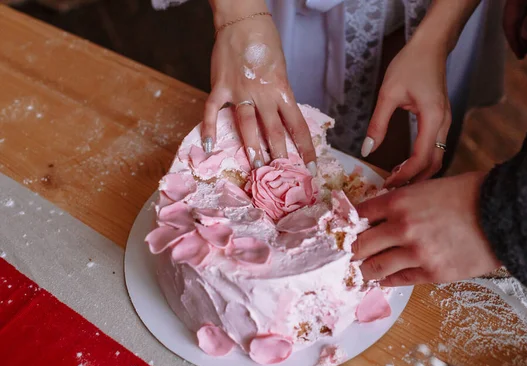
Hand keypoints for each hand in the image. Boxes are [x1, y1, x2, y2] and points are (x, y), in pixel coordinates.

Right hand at [203, 9, 316, 172]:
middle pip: (274, 130)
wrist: (243, 21)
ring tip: (254, 166)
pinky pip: (213, 111)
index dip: (305, 148)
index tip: (310, 166)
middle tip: (282, 175)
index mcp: (282, 90)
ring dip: (251, 147)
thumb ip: (279, 95)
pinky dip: (209, 128)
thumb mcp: (281, 71)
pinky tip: (208, 146)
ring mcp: (240, 91)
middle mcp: (263, 94)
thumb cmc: (266, 44)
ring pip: (247, 125)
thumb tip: (279, 118)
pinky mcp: (220, 86)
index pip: (298, 125)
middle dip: (280, 155)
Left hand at [352, 172, 500, 285]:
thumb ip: (400, 202)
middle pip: (359, 245)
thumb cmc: (467, 195)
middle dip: (353, 249)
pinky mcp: (432, 274)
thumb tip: (378, 216)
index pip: (359, 214)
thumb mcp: (426, 188)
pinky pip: (398, 280)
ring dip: (365, 269)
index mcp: (399, 202)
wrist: (504, 215)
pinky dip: (387, 279)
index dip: (351, 222)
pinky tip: (383, 277)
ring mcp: (416, 254)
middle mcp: (402, 228)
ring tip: (363, 269)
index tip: (347, 229)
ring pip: (373, 268)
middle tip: (351, 252)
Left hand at [362, 36, 450, 186]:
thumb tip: (367, 150)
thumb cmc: (409, 65)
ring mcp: (446, 123)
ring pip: (438, 157)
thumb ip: (378, 124)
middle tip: (392, 189)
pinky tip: (405, 165)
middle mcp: (444, 124)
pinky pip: (436, 148)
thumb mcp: (388, 93)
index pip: (422, 156)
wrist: (430, 47)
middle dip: (415, 179)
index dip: (405, 174)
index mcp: (433, 117)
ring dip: (420, 172)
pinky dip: (423, 161)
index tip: (388, 184)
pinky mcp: (443, 121)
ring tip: (396, 180)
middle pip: (434, 163)